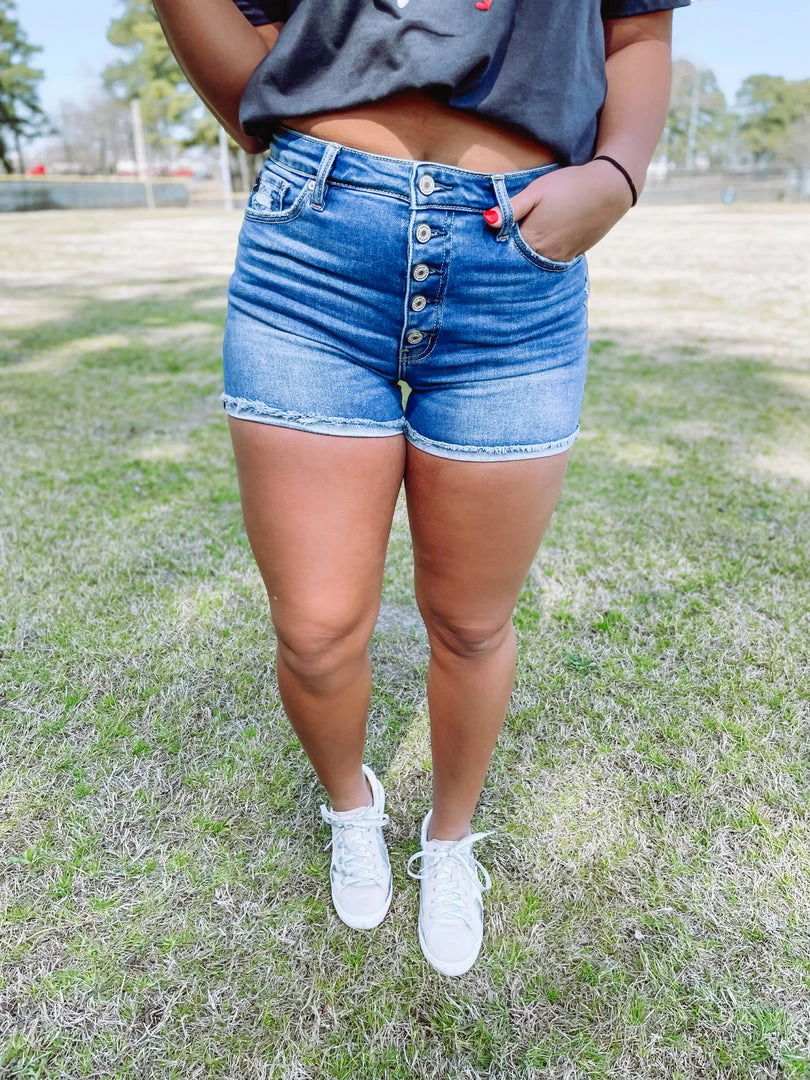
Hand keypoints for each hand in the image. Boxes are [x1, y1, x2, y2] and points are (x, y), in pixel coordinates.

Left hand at [483, 159, 635, 262]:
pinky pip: (552, 261)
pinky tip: (542, 245)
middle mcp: (545, 254)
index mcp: (532, 239)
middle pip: (519, 261)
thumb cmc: (569, 185)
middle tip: (500, 248)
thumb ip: (511, 208)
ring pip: (535, 263)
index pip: (504, 251)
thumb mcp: (537, 191)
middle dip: (509, 255)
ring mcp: (561, 257)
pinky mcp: (573, 255)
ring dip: (527, 257)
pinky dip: (543, 256)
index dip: (496, 245)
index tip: (488, 242)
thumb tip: (487, 220)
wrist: (609, 188)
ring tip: (522, 246)